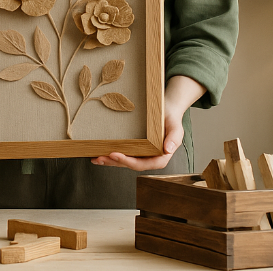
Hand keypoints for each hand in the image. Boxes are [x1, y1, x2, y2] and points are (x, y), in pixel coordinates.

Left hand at [89, 75, 203, 170]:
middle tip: (101, 157)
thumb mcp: (176, 126)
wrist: (166, 109)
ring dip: (110, 161)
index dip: (129, 162)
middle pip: (131, 164)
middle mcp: (150, 158)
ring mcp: (141, 154)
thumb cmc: (171, 118)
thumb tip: (168, 150)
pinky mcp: (135, 148)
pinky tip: (98, 154)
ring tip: (96, 158)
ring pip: (124, 161)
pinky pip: (123, 153)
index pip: (144, 164)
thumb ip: (174, 138)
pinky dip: (111, 155)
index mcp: (160, 157)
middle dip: (115, 162)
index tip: (116, 155)